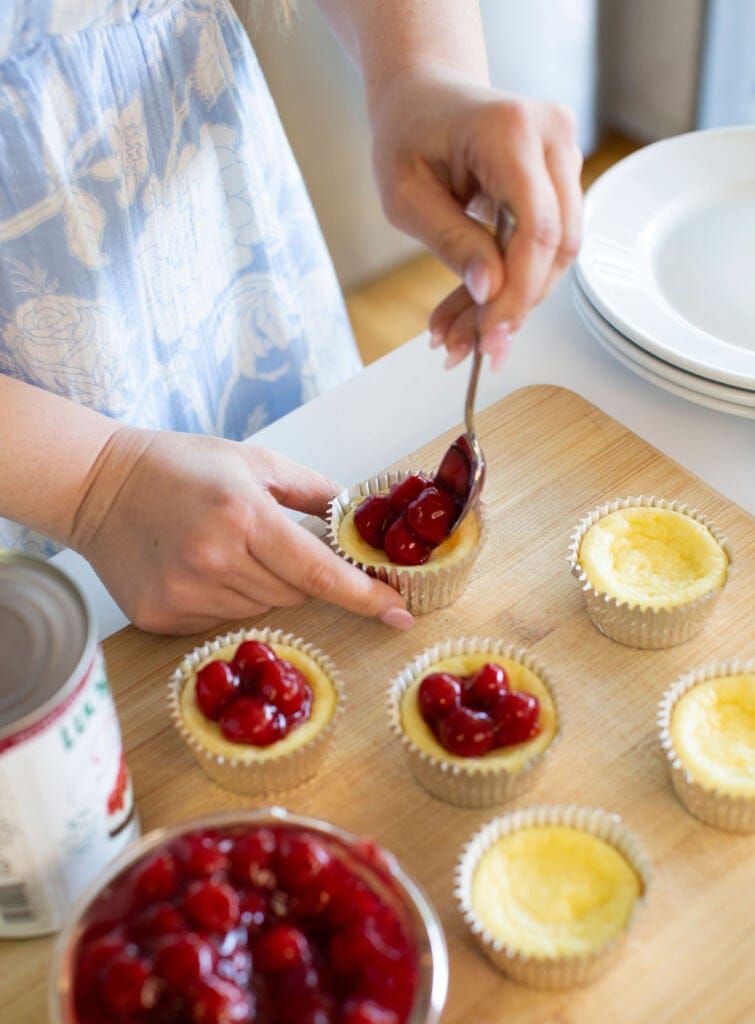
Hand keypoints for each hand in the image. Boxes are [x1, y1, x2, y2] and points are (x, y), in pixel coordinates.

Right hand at [70, 428, 413, 634]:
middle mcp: (215, 561)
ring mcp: (186, 595)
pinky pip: (224, 622)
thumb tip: (360, 518)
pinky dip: (226, 599)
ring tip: (222, 548)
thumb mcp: (254, 462)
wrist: (97, 486)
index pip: (319, 572)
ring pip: (262, 610)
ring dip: (260, 586)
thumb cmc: (180, 466)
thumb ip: (314, 492)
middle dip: (296, 572)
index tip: (400, 612)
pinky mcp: (162, 618)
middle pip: (294, 594)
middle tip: (263, 539)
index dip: (365, 596)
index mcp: (243, 516)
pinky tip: (198, 567)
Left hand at [369, 66, 582, 366]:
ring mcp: (565, 156)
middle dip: (515, 306)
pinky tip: (473, 312)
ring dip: (512, 302)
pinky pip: (547, 244)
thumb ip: (453, 243)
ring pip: (559, 252)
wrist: (424, 98)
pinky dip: (511, 283)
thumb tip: (490, 293)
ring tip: (459, 336)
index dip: (517, 293)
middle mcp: (553, 137)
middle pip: (558, 244)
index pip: (536, 227)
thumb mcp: (407, 197)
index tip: (489, 339)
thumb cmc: (408, 137)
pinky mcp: (562, 181)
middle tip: (469, 349)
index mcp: (511, 130)